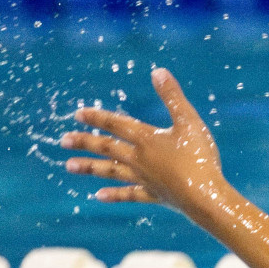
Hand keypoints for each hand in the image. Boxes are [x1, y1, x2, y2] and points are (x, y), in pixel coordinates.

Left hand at [61, 68, 225, 211]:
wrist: (205, 196)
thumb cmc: (199, 158)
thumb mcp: (189, 122)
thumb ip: (173, 97)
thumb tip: (158, 71)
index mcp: (146, 138)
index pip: (116, 124)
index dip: (97, 117)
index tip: (77, 114)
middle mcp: (139, 158)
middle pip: (107, 148)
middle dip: (84, 143)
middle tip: (63, 141)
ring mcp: (144, 179)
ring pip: (111, 171)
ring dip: (90, 167)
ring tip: (69, 166)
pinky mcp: (154, 196)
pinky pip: (129, 194)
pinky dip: (114, 195)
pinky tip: (98, 196)